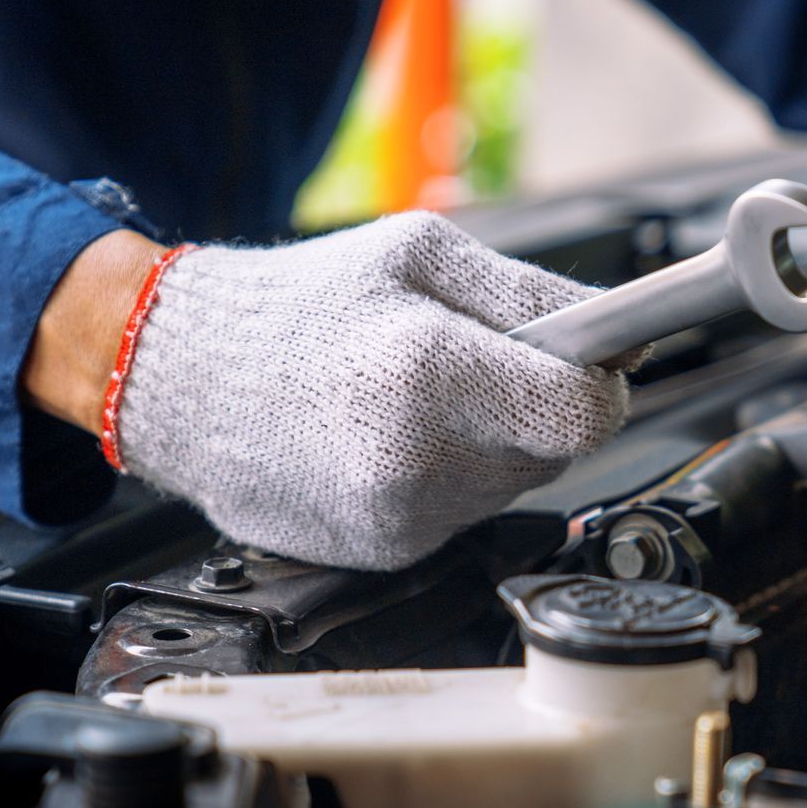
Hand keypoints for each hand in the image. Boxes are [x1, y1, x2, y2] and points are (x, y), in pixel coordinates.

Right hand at [24, 213, 628, 570]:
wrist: (177, 377)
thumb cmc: (297, 306)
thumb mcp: (424, 255)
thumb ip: (539, 296)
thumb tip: (629, 342)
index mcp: (426, 370)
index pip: (585, 414)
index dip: (601, 386)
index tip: (589, 365)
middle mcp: (413, 459)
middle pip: (558, 452)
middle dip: (538, 407)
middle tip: (475, 365)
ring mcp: (398, 518)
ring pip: (517, 484)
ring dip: (494, 442)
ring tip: (417, 399)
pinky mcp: (386, 553)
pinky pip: (469, 514)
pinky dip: (451, 477)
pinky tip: (392, 441)